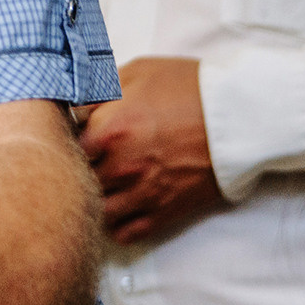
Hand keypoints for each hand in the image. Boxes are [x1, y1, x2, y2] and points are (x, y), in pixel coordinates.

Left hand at [79, 58, 223, 244]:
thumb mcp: (138, 72)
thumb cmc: (192, 89)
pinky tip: (119, 210)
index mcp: (109, 130)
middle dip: (77, 171)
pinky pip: (128, 233)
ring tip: (99, 189)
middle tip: (84, 162)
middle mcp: (121, 166)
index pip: (62, 145)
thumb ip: (99, 89)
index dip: (64, 140)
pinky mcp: (167, 210)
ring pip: (97, 211)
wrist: (242, 116)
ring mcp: (144, 192)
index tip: (74, 136)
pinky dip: (117, 226)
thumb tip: (74, 104)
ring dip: (94, 201)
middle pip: (76, 181)